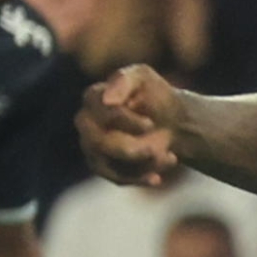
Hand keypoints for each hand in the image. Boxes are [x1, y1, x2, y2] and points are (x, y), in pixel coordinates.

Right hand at [79, 63, 181, 185]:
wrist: (171, 121)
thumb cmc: (155, 95)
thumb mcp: (144, 78)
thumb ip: (125, 80)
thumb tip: (107, 100)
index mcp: (92, 97)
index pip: (101, 113)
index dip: (126, 121)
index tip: (150, 124)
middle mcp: (85, 122)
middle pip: (100, 143)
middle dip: (131, 150)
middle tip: (156, 149)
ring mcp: (91, 146)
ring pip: (109, 164)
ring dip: (142, 163)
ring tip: (167, 156)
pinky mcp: (102, 166)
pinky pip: (116, 178)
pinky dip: (140, 178)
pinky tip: (157, 177)